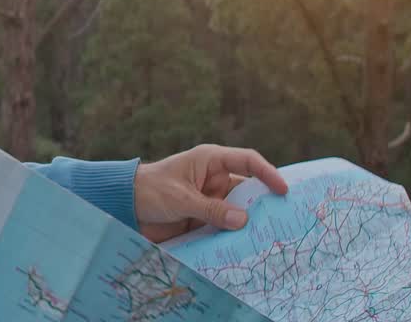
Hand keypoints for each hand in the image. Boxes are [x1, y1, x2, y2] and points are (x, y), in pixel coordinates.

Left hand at [133, 144, 288, 242]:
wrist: (125, 206)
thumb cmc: (149, 190)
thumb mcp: (180, 198)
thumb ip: (211, 209)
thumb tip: (244, 220)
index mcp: (210, 161)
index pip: (247, 161)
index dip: (268, 173)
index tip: (283, 190)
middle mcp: (215, 179)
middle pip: (249, 191)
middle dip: (264, 204)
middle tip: (286, 222)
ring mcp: (212, 200)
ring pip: (240, 212)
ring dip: (250, 224)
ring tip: (271, 239)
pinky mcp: (205, 219)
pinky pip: (226, 227)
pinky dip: (235, 236)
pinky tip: (247, 249)